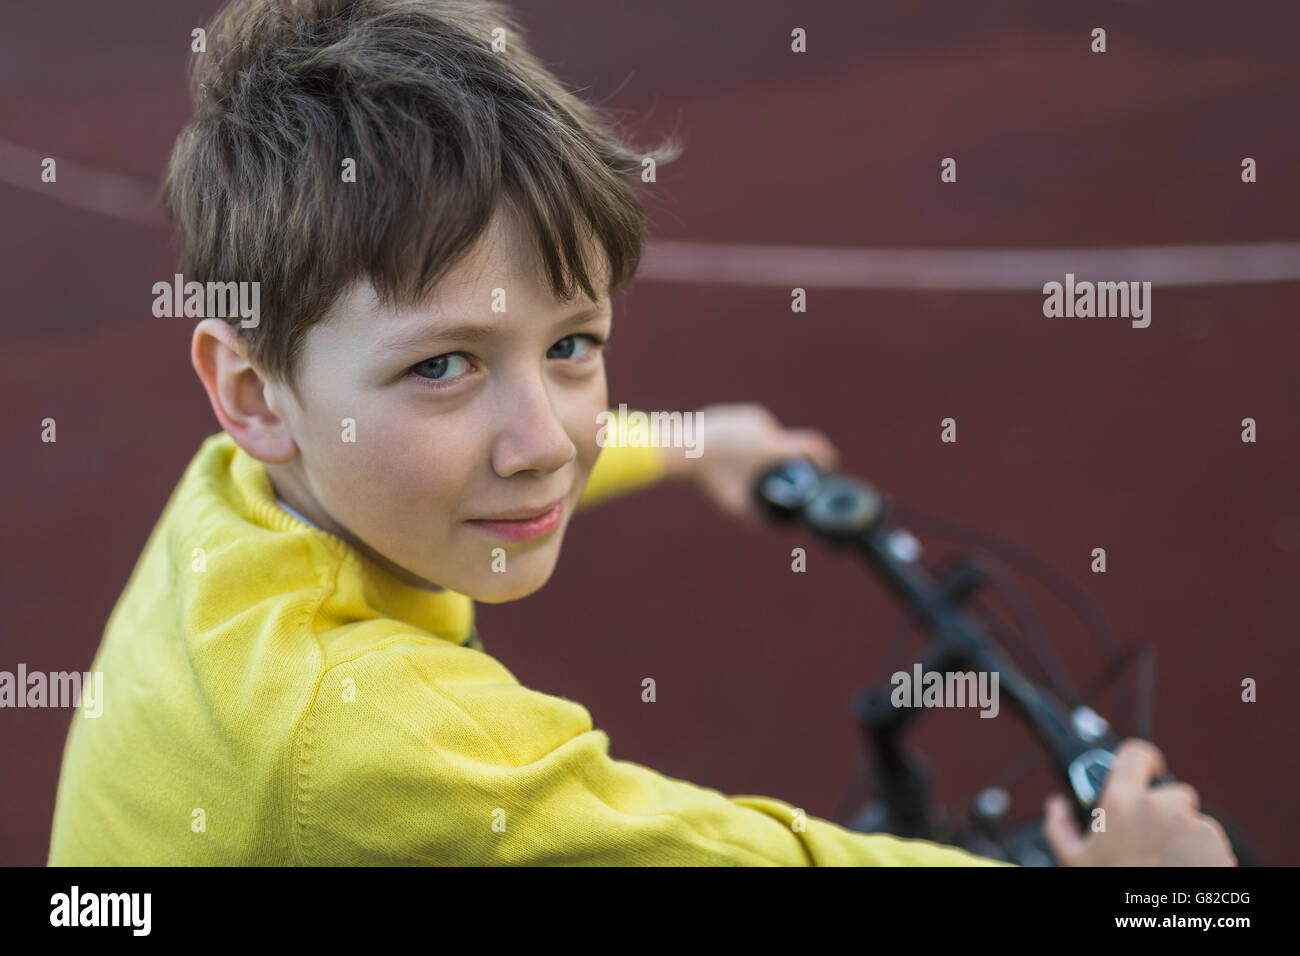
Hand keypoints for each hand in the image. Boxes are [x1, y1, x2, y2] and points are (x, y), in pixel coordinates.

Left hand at [661, 403, 838, 525]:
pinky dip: (746, 441)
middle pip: (784, 446)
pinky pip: (752, 429)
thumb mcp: (734, 506)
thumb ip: (758, 517)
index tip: (828, 465)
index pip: (812, 445)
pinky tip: (730, 452)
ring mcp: (749, 417)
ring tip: (737, 466)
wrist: (678, 449)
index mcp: (770, 446)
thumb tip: (778, 526)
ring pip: (767, 437)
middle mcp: (765, 426)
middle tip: (761, 478)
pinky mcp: (736, 413)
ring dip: (761, 451)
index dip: (825, 457)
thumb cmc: (707, 480)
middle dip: (778, 462)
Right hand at [1042, 738, 1235, 865]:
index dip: (1144, 760)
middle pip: (1172, 792)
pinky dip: (1204, 851)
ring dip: (1184, 833)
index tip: (1147, 770)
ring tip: (1169, 860)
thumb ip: (1060, 828)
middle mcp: (1159, 806)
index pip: (1137, 753)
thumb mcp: (1075, 861)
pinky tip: (1186, 868)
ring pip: (1192, 818)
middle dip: (1166, 811)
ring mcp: (1191, 824)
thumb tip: (1055, 806)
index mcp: (1121, 802)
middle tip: (1152, 840)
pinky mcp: (1217, 844)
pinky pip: (1212, 839)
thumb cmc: (1112, 883)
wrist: (1154, 920)